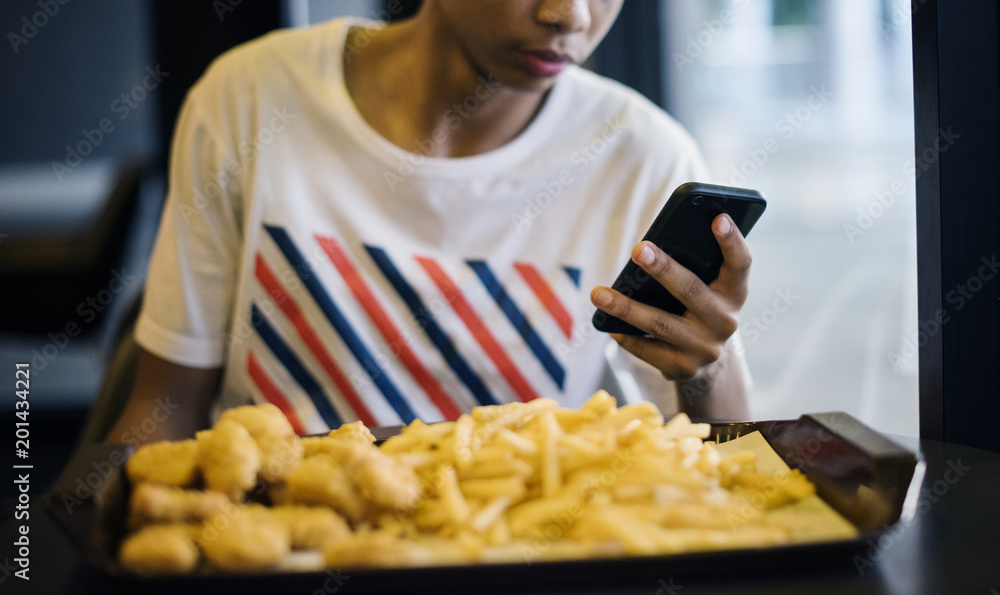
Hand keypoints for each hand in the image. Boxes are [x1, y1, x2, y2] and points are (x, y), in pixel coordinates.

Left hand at [589, 213, 751, 380]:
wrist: (708, 362)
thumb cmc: (699, 308)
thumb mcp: (708, 288)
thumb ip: (694, 267)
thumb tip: (648, 249)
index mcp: (735, 293)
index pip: (740, 264)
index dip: (732, 241)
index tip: (718, 217)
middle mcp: (725, 321)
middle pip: (691, 290)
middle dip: (663, 269)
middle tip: (637, 249)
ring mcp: (705, 348)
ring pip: (660, 323)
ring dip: (625, 307)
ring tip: (598, 293)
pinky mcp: (682, 368)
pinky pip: (646, 348)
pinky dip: (624, 334)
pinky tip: (605, 322)